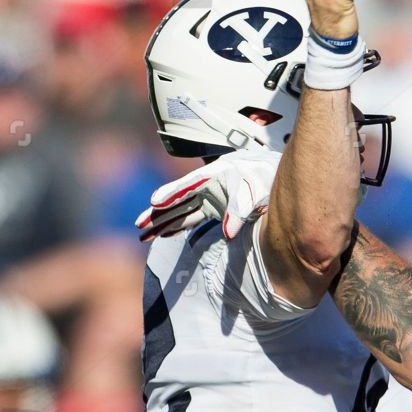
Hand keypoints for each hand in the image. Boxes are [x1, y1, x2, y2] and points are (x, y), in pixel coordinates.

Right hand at [135, 148, 278, 241]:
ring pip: (180, 212)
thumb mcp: (252, 191)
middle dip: (157, 214)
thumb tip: (228, 235)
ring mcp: (208, 198)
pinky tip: (165, 234)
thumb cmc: (262, 177)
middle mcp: (204, 187)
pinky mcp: (213, 208)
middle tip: (139, 225)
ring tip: (144, 235)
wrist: (272, 176)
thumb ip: (238, 211)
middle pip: (176, 202)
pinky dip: (178, 226)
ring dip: (163, 223)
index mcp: (211, 176)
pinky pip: (191, 218)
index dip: (170, 194)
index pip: (186, 186)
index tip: (154, 202)